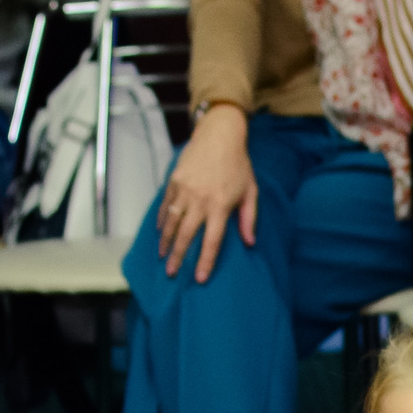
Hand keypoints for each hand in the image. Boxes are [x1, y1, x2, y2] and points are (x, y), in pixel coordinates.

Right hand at [160, 103, 257, 282]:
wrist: (219, 134)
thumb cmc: (238, 164)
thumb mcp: (250, 191)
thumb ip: (249, 218)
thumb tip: (250, 243)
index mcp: (221, 205)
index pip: (212, 240)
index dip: (206, 261)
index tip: (199, 278)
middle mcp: (200, 200)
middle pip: (187, 235)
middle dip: (178, 257)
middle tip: (171, 273)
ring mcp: (185, 190)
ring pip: (172, 222)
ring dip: (166, 242)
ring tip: (163, 256)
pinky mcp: (175, 181)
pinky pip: (166, 206)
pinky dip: (162, 221)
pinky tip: (161, 233)